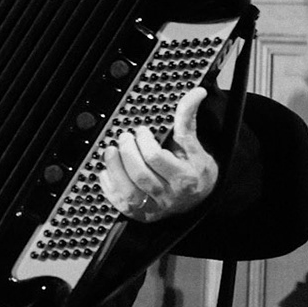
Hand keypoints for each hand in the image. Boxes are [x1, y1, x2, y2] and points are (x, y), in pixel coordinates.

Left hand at [98, 86, 217, 221]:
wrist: (200, 199)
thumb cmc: (195, 169)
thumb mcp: (194, 145)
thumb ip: (188, 119)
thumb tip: (196, 92)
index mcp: (185, 177)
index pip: (156, 158)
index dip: (143, 141)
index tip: (141, 131)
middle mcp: (169, 196)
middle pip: (140, 175)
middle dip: (127, 152)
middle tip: (124, 137)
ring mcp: (154, 208)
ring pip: (128, 192)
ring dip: (114, 169)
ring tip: (111, 151)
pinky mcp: (141, 214)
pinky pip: (120, 204)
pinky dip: (109, 187)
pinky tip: (107, 171)